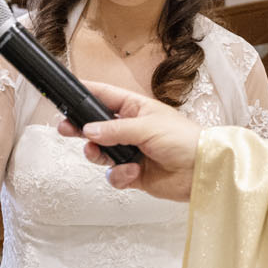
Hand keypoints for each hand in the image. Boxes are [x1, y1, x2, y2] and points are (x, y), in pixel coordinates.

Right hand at [58, 80, 203, 201]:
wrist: (202, 171)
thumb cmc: (183, 139)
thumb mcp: (147, 127)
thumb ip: (115, 129)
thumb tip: (88, 130)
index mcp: (135, 108)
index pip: (105, 96)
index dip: (86, 93)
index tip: (66, 92)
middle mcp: (130, 128)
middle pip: (96, 126)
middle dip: (80, 128)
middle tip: (65, 128)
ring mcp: (130, 151)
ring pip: (100, 152)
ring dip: (97, 154)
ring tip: (97, 154)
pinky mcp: (133, 174)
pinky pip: (114, 174)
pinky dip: (120, 175)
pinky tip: (133, 172)